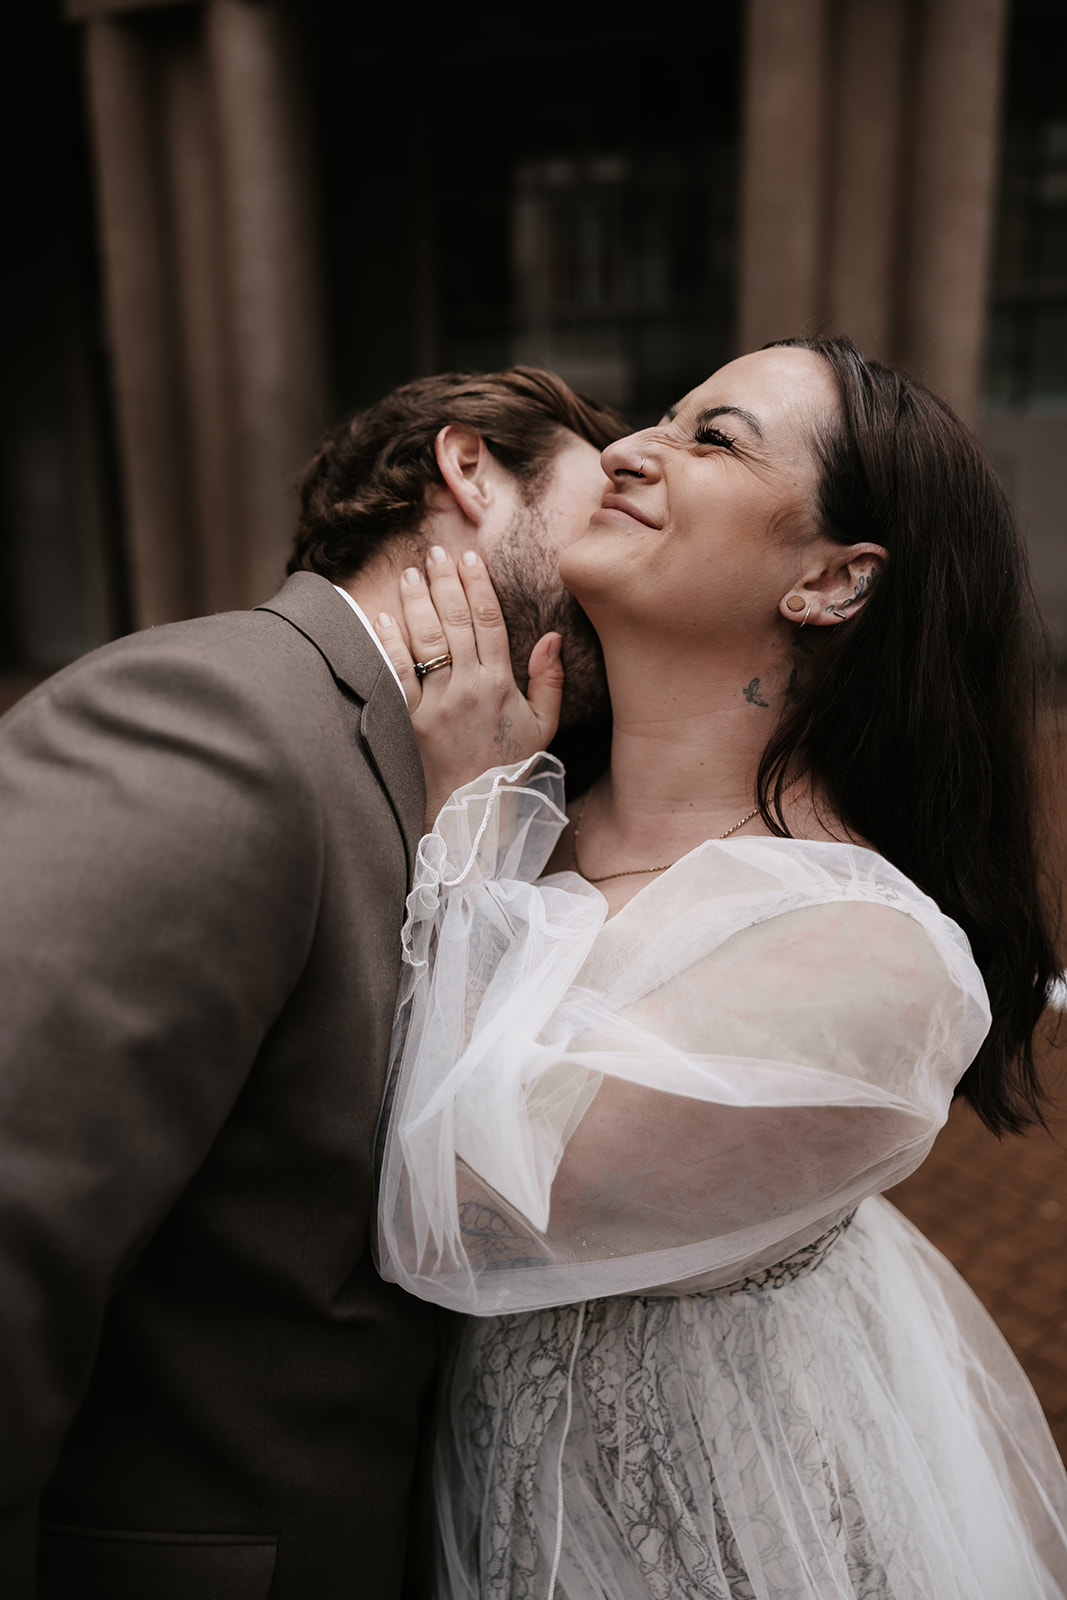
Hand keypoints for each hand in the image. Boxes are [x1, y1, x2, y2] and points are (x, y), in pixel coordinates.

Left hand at [375, 546, 563, 825]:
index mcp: (501, 685)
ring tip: (410, 573)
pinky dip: (389, 643)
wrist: (473, 811)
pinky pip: (398, 674)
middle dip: (445, 583)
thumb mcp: (544, 726)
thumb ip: (549, 680)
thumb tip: (551, 636)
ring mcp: (437, 703)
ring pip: (426, 641)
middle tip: (435, 553)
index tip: (469, 558)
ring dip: (417, 603)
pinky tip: (382, 616)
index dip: (478, 586)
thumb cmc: (510, 767)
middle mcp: (469, 688)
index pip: (489, 622)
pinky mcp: (411, 720)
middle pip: (455, 623)